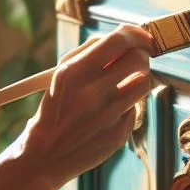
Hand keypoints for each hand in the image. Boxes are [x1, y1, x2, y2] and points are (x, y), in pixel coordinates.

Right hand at [18, 24, 154, 189]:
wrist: (45, 154)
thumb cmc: (56, 108)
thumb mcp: (62, 75)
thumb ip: (90, 52)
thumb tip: (125, 36)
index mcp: (74, 73)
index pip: (118, 41)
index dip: (137, 34)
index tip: (144, 37)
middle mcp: (91, 93)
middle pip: (139, 60)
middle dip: (141, 56)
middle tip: (135, 62)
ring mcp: (106, 116)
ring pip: (144, 84)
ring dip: (139, 80)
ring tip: (125, 86)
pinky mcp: (117, 135)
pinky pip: (135, 110)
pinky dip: (127, 108)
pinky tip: (110, 115)